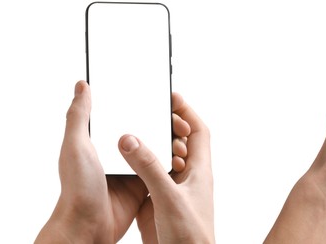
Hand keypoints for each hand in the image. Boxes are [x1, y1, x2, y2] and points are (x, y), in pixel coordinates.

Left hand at [35, 81, 193, 242]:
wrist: (87, 227)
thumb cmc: (76, 188)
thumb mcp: (75, 145)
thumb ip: (79, 115)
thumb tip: (82, 85)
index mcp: (98, 140)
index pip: (124, 112)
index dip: (144, 103)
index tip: (162, 99)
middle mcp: (115, 152)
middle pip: (144, 129)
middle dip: (164, 122)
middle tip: (178, 122)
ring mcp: (130, 169)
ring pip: (155, 149)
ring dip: (170, 143)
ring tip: (182, 140)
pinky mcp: (141, 187)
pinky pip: (160, 171)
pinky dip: (171, 164)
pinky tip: (181, 157)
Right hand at [121, 92, 214, 242]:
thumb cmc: (191, 237)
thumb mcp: (168, 197)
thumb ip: (149, 167)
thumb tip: (130, 138)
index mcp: (199, 172)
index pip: (199, 131)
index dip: (187, 111)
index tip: (171, 96)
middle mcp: (188, 179)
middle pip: (182, 143)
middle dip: (168, 125)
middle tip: (149, 111)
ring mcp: (174, 193)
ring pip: (165, 161)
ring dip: (152, 147)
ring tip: (135, 133)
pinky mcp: (159, 206)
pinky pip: (150, 181)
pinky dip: (140, 170)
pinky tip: (127, 167)